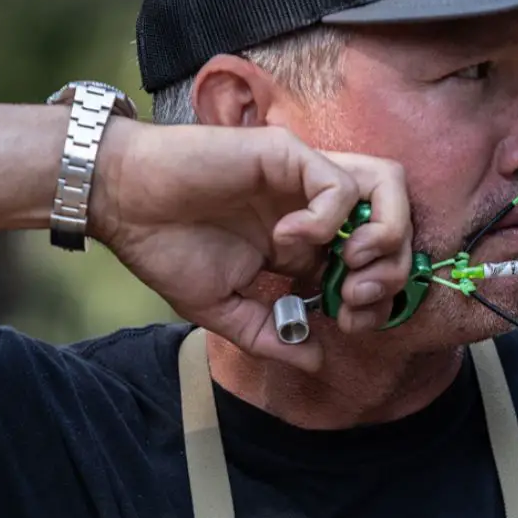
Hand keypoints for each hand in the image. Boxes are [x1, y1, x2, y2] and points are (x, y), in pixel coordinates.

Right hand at [90, 119, 411, 364]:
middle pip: (398, 218)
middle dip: (393, 266)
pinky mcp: (286, 154)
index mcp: (308, 240)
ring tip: (344, 264)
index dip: (378, 294)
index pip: (376, 259)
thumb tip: (316, 362)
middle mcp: (315, 204)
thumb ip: (270, 335)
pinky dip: (328, 218)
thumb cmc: (164, 247)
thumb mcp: (222, 308)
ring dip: (382, 232)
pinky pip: (339, 184)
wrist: (119, 204)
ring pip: (388, 185)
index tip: (349, 321)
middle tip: (354, 297)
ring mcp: (304, 175)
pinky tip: (286, 239)